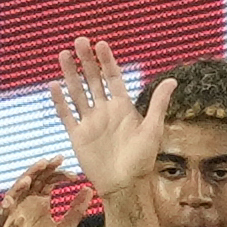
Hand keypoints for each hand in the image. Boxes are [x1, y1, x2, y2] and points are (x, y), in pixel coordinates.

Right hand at [0, 155, 92, 226]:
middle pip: (37, 177)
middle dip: (47, 167)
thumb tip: (89, 190)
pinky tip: (27, 183)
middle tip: (60, 158)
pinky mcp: (6, 215)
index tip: (74, 176)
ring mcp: (16, 205)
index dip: (61, 175)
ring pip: (22, 183)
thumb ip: (76, 211)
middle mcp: (28, 200)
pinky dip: (16, 190)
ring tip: (43, 163)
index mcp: (41, 202)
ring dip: (32, 173)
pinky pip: (9, 198)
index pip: (51, 181)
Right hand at [49, 38, 170, 195]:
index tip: (100, 44)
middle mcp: (105, 111)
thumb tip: (172, 80)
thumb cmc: (141, 160)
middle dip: (87, 61)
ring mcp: (90, 122)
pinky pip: (66, 115)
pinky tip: (54, 85)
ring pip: (78, 92)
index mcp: (123, 107)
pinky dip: (60, 101)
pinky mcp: (78, 135)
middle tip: (79, 40)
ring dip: (71, 74)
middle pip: (93, 80)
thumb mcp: (153, 129)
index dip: (107, 61)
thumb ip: (159, 104)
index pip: (113, 78)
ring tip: (64, 55)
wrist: (124, 185)